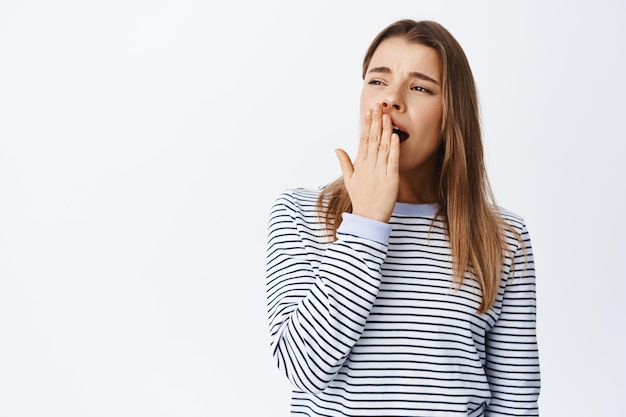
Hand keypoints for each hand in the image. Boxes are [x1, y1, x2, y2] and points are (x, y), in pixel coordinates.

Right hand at [335, 103, 399, 222]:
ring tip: (387, 115)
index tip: (368, 111)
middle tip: (378, 105)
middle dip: (375, 121)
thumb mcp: (349, 180)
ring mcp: (380, 172)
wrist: (368, 218)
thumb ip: (344, 163)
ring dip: (385, 130)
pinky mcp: (391, 179)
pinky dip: (393, 148)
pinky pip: (392, 161)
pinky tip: (394, 136)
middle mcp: (369, 166)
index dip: (366, 124)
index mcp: (360, 165)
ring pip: (382, 147)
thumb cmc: (360, 199)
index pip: (363, 140)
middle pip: (372, 139)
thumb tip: (337, 148)